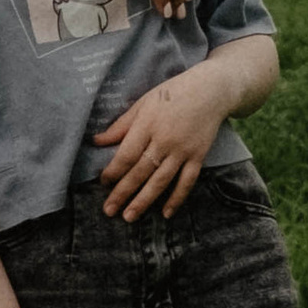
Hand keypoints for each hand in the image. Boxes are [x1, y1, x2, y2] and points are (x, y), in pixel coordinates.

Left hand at [93, 65, 231, 220]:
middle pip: (140, 172)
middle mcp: (164, 140)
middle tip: (109, 210)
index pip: (126, 154)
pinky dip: (177, 198)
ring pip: (161, 181)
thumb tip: (97, 141)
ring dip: (144, 201)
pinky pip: (186, 182)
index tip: (103, 183)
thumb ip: (121, 125)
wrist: (210, 91)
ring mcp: (182, 150)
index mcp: (147, 125)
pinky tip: (166, 213)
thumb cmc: (171, 94)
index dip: (113, 171)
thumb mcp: (143, 103)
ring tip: (130, 217)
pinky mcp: (198, 156)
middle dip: (123, 193)